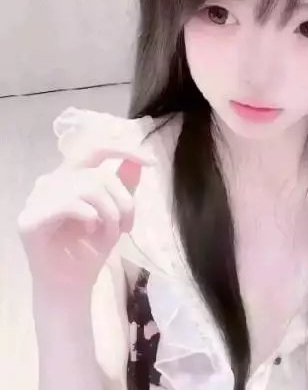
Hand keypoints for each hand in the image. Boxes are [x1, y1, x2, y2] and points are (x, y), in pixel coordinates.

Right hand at [17, 146, 156, 296]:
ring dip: (109, 213)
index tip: (150, 162)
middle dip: (122, 200)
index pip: (96, 149)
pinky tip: (90, 230)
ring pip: (87, 187)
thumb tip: (137, 160)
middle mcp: (52, 181)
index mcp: (71, 176)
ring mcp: (37, 198)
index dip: (123, 149)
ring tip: (111, 233)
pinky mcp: (29, 219)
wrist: (73, 284)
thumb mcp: (116, 213)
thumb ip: (125, 185)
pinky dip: (90, 217)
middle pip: (98, 173)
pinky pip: (68, 203)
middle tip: (127, 226)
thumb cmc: (91, 247)